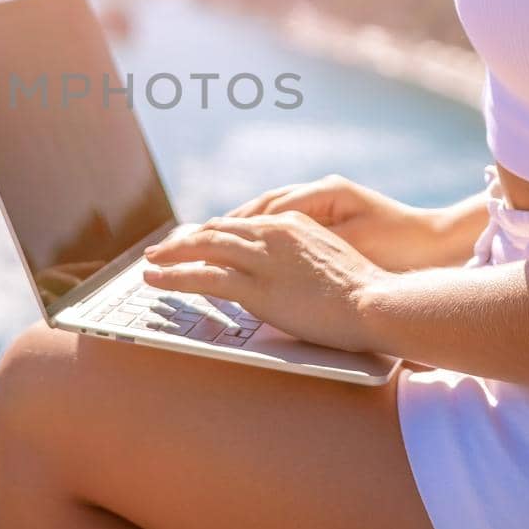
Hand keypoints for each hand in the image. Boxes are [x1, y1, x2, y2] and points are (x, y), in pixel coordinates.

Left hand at [141, 211, 390, 353]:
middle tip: (161, 249)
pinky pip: (202, 277)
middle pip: (216, 231)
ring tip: (150, 263)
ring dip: (170, 255)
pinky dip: (173, 276)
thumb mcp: (331, 262)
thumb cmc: (365, 293)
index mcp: (292, 225)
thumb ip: (302, 260)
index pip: (241, 225)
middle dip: (184, 240)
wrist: (378, 303)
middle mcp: (273, 233)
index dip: (212, 233)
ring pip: (203, 248)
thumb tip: (286, 275)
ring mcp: (262, 258)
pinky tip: (156, 279)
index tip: (195, 240)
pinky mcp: (255, 286)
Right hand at [228, 175, 449, 271]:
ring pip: (273, 212)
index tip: (208, 239)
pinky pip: (287, 222)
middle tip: (197, 240)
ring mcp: (325, 203)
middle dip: (230, 223)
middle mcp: (322, 191)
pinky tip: (249, 250)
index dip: (238, 224)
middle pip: (265, 205)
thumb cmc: (398, 243)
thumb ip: (312, 237)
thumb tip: (270, 236)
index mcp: (326, 192)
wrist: (435, 243)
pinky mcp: (329, 218)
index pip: (271, 206)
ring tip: (213, 244)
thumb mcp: (353, 241)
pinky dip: (264, 234)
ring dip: (243, 227)